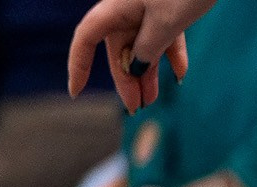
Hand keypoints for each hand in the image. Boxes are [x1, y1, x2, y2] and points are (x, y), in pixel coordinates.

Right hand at [69, 0, 214, 111]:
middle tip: (136, 107)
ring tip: (152, 100)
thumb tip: (134, 68)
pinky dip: (172, 55)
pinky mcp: (169, 8)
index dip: (78, 65)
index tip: (75, 92)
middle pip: (117, 48)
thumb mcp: (165, 23)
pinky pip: (165, 36)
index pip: (86, 39)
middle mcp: (126, 7)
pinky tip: (180, 76)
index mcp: (115, 7)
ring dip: (148, 72)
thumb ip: (148, 48)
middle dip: (126, 78)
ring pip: (142, 45)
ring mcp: (148, 8)